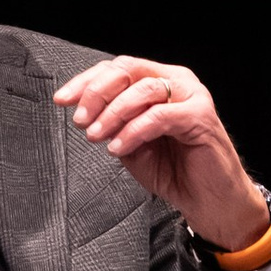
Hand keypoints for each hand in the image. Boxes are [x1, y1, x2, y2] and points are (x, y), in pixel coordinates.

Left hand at [52, 53, 270, 253]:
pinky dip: (133, 130)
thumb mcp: (131, 144)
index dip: (86, 82)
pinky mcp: (201, 116)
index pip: (117, 69)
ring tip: (97, 135)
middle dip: (96, 93)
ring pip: (143, 89)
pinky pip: (159, 116)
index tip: (62, 101)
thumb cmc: (174, 172)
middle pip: (127, 69)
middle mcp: (176, 82)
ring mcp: (191, 96)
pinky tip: (118, 147)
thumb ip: (112, 124)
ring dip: (113, 112)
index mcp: (158, 82)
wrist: (208, 201)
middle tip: (80, 119)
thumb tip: (84, 113)